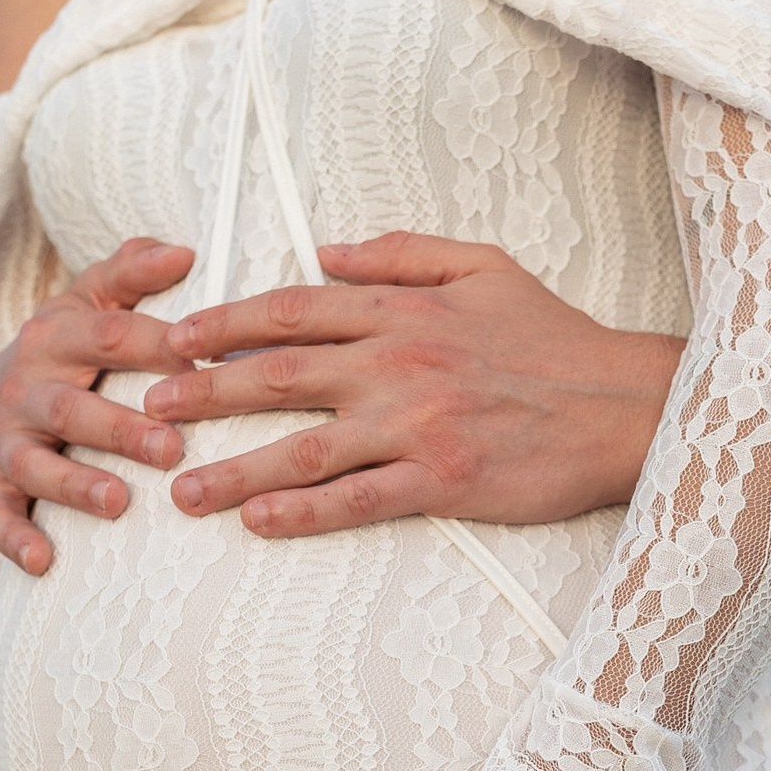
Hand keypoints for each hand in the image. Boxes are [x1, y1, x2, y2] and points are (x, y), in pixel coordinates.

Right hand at [0, 238, 196, 574]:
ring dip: (75, 484)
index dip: (157, 351)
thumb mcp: (96, 299)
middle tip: (174, 451)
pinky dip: (15, 537)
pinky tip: (43, 560)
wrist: (5, 382)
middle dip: (122, 430)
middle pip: (73, 407)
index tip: (205, 370)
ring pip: (35, 462)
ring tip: (119, 503)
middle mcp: (25, 384)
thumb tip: (183, 251)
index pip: (111, 337)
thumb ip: (133, 272)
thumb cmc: (75, 344)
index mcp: (57, 334)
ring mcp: (5, 435)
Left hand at [147, 232, 684, 536]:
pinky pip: (359, 499)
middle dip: (203, 392)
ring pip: (306, 445)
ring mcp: (418, 424)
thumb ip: (402, 254)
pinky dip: (305, 511)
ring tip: (183, 490)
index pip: (292, 309)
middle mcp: (399, 363)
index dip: (223, 323)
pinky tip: (259, 521)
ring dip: (235, 466)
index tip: (172, 338)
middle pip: (278, 374)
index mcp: (404, 311)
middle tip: (147, 411)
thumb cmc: (555, 340)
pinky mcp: (443, 479)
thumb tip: (327, 249)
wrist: (623, 404)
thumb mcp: (484, 266)